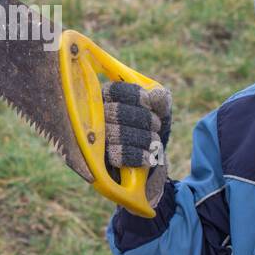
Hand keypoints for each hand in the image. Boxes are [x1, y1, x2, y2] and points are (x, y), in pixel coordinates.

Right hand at [101, 81, 171, 208]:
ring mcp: (94, 140)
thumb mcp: (160, 110)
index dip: (135, 97)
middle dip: (144, 119)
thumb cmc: (150, 130)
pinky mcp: (98, 162)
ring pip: (119, 134)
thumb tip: (154, 96)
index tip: (148, 103)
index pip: (115, 91)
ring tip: (153, 140)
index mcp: (106, 99)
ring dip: (145, 138)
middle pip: (118, 112)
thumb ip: (160, 98)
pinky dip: (139, 155)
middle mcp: (95, 117)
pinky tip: (148, 157)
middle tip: (155, 125)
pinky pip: (118, 155)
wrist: (148, 163)